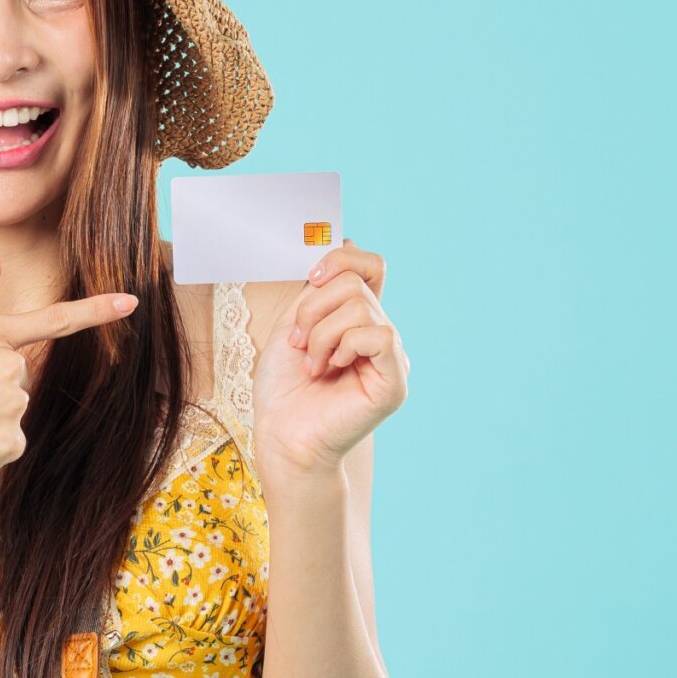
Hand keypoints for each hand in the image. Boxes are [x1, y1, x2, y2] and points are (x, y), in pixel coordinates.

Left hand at [254, 235, 407, 478]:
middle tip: (299, 343)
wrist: (281, 438)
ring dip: (320, 332)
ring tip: (312, 364)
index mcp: (358, 321)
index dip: (341, 259)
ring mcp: (391, 358)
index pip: (370, 266)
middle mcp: (380, 335)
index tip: (310, 279)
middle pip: (356, 282)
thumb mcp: (295, 325)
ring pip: (361, 306)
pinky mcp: (395, 382)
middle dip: (313, 307)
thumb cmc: (283, 389)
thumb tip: (345, 240)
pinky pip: (380, 335)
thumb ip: (319, 289)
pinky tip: (331, 369)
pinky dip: (344, 345)